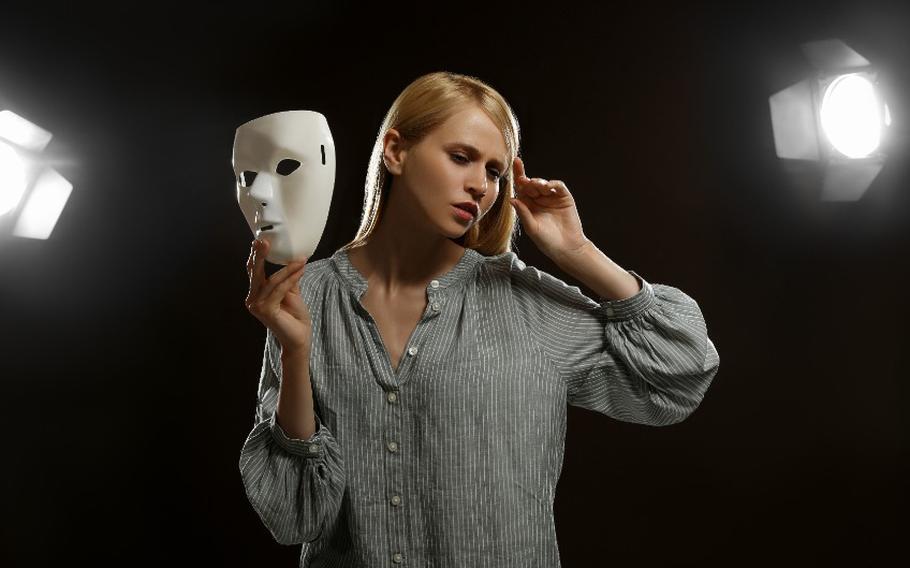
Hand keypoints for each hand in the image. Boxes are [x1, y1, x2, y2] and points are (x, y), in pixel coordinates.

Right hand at [245, 238, 312, 354]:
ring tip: (301, 260)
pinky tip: (300, 270)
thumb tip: (292, 258)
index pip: (254, 271)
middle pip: (255, 273)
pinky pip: (279, 290)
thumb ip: (287, 278)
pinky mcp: (266, 311)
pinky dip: (291, 279)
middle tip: (264, 240)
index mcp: (255, 294)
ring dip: (287, 269)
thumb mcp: (291, 292)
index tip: (260, 240)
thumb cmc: (294, 317)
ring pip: (271, 281)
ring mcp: (257, 306)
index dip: (256, 255)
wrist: (299, 338)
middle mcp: (252, 299)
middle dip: (260, 255)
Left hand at [510, 157, 590, 261]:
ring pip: (543, 183)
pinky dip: (553, 184)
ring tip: (538, 186)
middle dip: (528, 181)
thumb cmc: (546, 241)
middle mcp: (538, 199)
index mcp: (527, 205)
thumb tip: (512, 199)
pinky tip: (548, 187)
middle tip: (526, 182)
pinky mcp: (564, 198)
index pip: (521, 187)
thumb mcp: (532, 227)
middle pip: (531, 183)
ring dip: (539, 182)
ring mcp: (551, 198)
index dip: (518, 174)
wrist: (566, 248)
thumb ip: (523, 213)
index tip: (516, 162)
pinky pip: (558, 186)